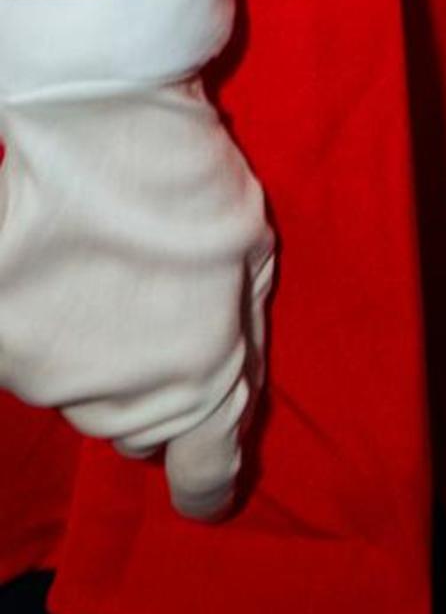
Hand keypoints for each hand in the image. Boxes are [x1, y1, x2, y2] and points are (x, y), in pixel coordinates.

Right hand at [0, 0, 275, 518]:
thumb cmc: (189, 178)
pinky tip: (62, 273)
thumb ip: (240, 335)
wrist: (98, 128)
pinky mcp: (5, 351)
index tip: (206, 484)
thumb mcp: (253, 255)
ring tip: (107, 272)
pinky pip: (36, 364)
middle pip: (142, 426)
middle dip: (156, 383)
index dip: (207, 483)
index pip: (204, 474)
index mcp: (203, 381)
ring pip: (86, 395)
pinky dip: (48, 329)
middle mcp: (126, 401)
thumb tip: (231, 390)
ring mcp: (57, 381)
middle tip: (155, 305)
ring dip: (100, 353)